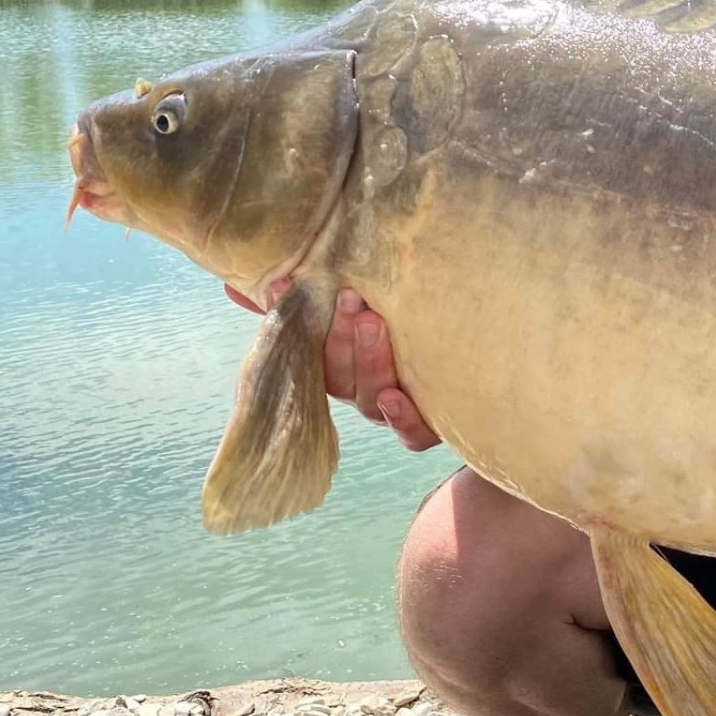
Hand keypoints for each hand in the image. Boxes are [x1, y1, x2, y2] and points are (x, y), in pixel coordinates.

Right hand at [224, 282, 440, 451]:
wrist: (481, 371)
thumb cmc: (405, 333)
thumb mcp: (361, 310)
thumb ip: (303, 298)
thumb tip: (234, 282)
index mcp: (340, 367)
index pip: (305, 348)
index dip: (290, 321)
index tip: (281, 286)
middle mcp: (361, 391)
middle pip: (337, 375)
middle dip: (339, 337)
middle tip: (350, 298)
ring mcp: (392, 410)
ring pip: (369, 397)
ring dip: (369, 361)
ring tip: (374, 323)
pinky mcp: (427, 427)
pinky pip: (412, 433)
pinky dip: (402, 418)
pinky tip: (395, 396)